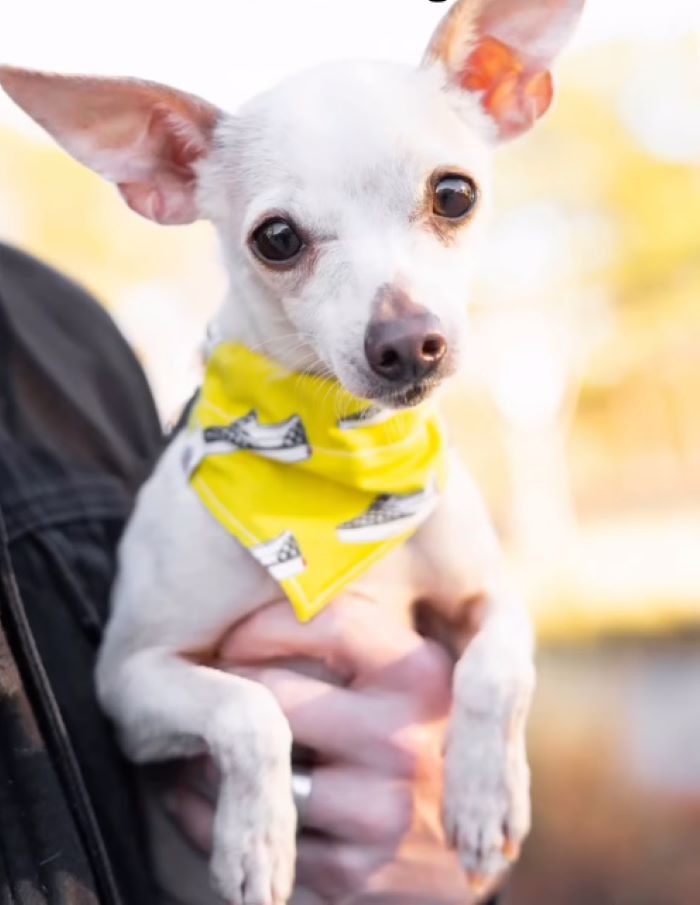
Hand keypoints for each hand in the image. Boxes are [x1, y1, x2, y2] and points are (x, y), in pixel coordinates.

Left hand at [165, 596, 502, 902]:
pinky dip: (212, 817)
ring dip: (205, 758)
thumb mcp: (418, 680)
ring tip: (197, 745)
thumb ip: (366, 635)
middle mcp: (410, 741)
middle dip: (226, 690)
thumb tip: (285, 565)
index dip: (264, 622)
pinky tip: (204, 799)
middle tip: (203, 687)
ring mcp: (382, 813)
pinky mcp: (354, 875)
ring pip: (255, 770)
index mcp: (428, 679)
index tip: (231, 634)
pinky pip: (256, 832)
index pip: (330, 621)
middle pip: (276, 696)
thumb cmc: (425, 740)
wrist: (467, 852)